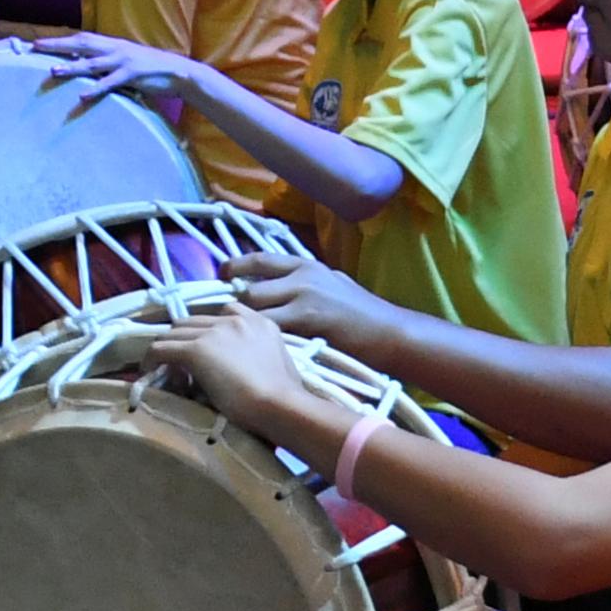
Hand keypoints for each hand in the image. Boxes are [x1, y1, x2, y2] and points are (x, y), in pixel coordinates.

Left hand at [38, 28, 210, 107]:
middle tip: (34, 47)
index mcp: (112, 44)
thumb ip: (107, 63)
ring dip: (71, 66)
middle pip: (81, 43)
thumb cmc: (150, 70)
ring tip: (52, 72)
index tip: (37, 43)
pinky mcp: (134, 74)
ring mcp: (124, 60)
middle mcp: (115, 48)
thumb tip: (84, 67)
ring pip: (92, 62)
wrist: (179, 73)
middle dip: (57, 45)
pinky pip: (111, 82)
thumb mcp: (126, 61)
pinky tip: (82, 96)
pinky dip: (96, 88)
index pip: (81, 38)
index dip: (59, 40)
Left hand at [147, 301, 310, 439]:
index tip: (206, 344)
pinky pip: (161, 348)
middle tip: (179, 359)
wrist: (279, 404)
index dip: (210, 328)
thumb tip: (245, 370)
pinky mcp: (196, 349)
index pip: (226, 311)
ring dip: (168, 348)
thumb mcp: (280, 364)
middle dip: (184, 337)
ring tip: (163, 366)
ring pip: (174, 332)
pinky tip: (150, 371)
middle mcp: (236, 320)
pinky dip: (152, 359)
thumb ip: (261, 356)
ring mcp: (214, 332)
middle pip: (194, 320)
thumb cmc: (286, 396)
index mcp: (260, 322)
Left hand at [229, 248, 399, 348]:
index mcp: (307, 265)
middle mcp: (303, 277)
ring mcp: (304, 298)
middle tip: (221, 321)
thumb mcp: (332, 285)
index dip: (234, 266)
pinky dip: (255, 339)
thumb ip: (305, 283)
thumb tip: (278, 287)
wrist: (390, 332)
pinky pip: (268, 328)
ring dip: (240, 325)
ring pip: (254, 308)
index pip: (260, 259)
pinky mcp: (307, 320)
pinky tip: (249, 351)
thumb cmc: (363, 314)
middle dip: (232, 305)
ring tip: (232, 339)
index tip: (220, 275)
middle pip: (250, 287)